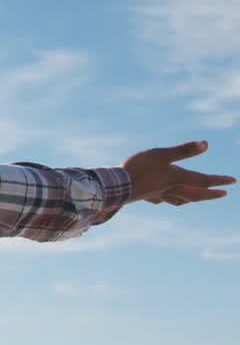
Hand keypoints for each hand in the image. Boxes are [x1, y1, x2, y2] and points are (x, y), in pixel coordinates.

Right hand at [121, 140, 235, 205]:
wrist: (116, 186)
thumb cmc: (138, 168)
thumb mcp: (161, 154)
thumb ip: (183, 150)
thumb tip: (206, 144)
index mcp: (177, 177)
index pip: (203, 180)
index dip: (219, 180)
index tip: (233, 182)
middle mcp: (171, 188)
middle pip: (195, 194)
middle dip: (210, 194)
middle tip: (223, 194)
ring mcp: (158, 194)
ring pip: (180, 200)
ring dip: (191, 199)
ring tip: (196, 198)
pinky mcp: (146, 196)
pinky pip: (161, 200)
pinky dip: (168, 199)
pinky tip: (163, 198)